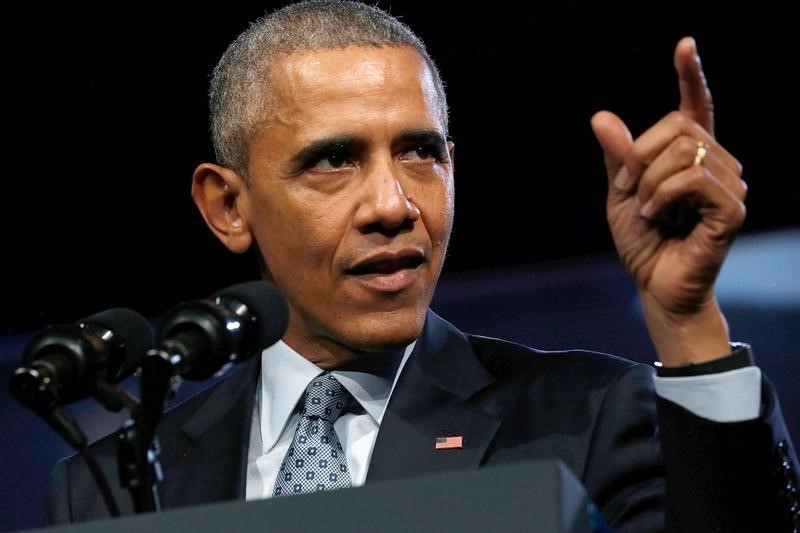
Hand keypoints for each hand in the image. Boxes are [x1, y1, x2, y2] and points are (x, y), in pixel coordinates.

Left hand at [590, 37, 746, 365]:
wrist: (654, 284)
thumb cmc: (643, 241)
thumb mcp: (620, 193)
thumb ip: (618, 157)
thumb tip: (601, 116)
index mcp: (690, 156)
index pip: (696, 107)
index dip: (691, 75)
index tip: (684, 46)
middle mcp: (717, 162)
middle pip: (678, 126)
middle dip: (639, 157)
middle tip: (629, 191)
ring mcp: (730, 184)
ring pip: (684, 152)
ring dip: (649, 182)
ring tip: (647, 210)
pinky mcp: (733, 208)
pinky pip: (694, 178)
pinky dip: (664, 194)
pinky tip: (657, 215)